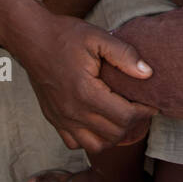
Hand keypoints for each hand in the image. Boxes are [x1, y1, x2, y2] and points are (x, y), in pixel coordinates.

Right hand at [3, 6, 159, 153]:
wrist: (31, 38)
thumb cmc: (65, 36)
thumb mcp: (98, 37)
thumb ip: (124, 55)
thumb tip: (147, 74)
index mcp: (86, 93)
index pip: (125, 117)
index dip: (144, 112)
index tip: (151, 103)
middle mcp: (72, 112)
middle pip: (114, 134)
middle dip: (133, 123)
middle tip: (140, 109)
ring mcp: (61, 118)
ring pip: (95, 145)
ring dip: (113, 136)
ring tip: (121, 117)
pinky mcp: (53, 119)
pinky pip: (74, 143)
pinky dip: (90, 139)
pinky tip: (98, 121)